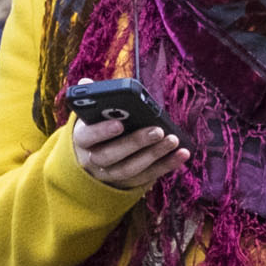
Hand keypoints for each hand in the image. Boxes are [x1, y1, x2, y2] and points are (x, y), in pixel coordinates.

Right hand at [71, 107, 188, 193]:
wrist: (96, 157)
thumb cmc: (98, 127)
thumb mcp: (91, 114)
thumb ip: (92, 99)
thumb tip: (86, 83)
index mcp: (82, 139)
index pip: (87, 137)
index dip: (101, 131)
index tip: (119, 124)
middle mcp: (92, 160)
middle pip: (110, 155)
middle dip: (135, 143)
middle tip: (157, 130)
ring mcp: (110, 174)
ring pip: (130, 168)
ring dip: (154, 154)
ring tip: (173, 140)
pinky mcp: (129, 182)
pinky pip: (148, 176)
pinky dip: (167, 165)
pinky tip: (182, 153)